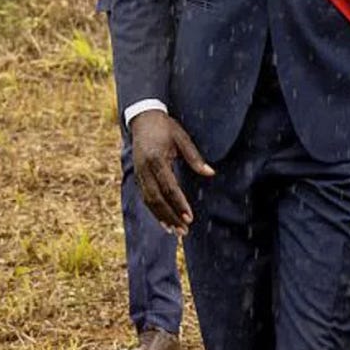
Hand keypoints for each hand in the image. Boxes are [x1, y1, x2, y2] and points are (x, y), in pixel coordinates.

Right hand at [130, 109, 213, 235]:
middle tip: (184, 230)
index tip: (189, 217)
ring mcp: (139, 174)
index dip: (179, 204)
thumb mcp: (182, 138)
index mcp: (157, 159)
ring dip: (161, 217)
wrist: (142, 119)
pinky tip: (164, 221)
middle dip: (170, 216)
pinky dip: (154, 211)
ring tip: (175, 231)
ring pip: (149, 201)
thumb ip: (195, 157)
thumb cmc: (165, 128)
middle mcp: (145, 170)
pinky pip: (145, 197)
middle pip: (157, 199)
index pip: (169, 187)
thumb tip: (210, 173)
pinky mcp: (138, 176)